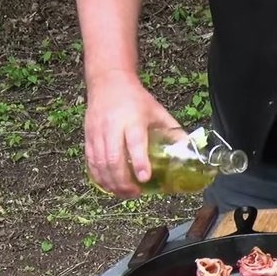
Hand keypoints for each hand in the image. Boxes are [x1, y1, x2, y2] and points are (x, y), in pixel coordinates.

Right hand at [83, 71, 180, 197]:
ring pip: (100, 163)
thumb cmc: (136, 99)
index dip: (139, 162)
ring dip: (111, 183)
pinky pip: (90, 162)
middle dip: (123, 181)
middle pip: (113, 159)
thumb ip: (172, 131)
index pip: (135, 143)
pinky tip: (109, 186)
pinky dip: (98, 177)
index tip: (145, 178)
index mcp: (133, 119)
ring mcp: (97, 132)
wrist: (108, 82)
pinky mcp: (88, 137)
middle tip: (135, 193)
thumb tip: (189, 151)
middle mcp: (112, 127)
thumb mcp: (157, 111)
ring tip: (124, 193)